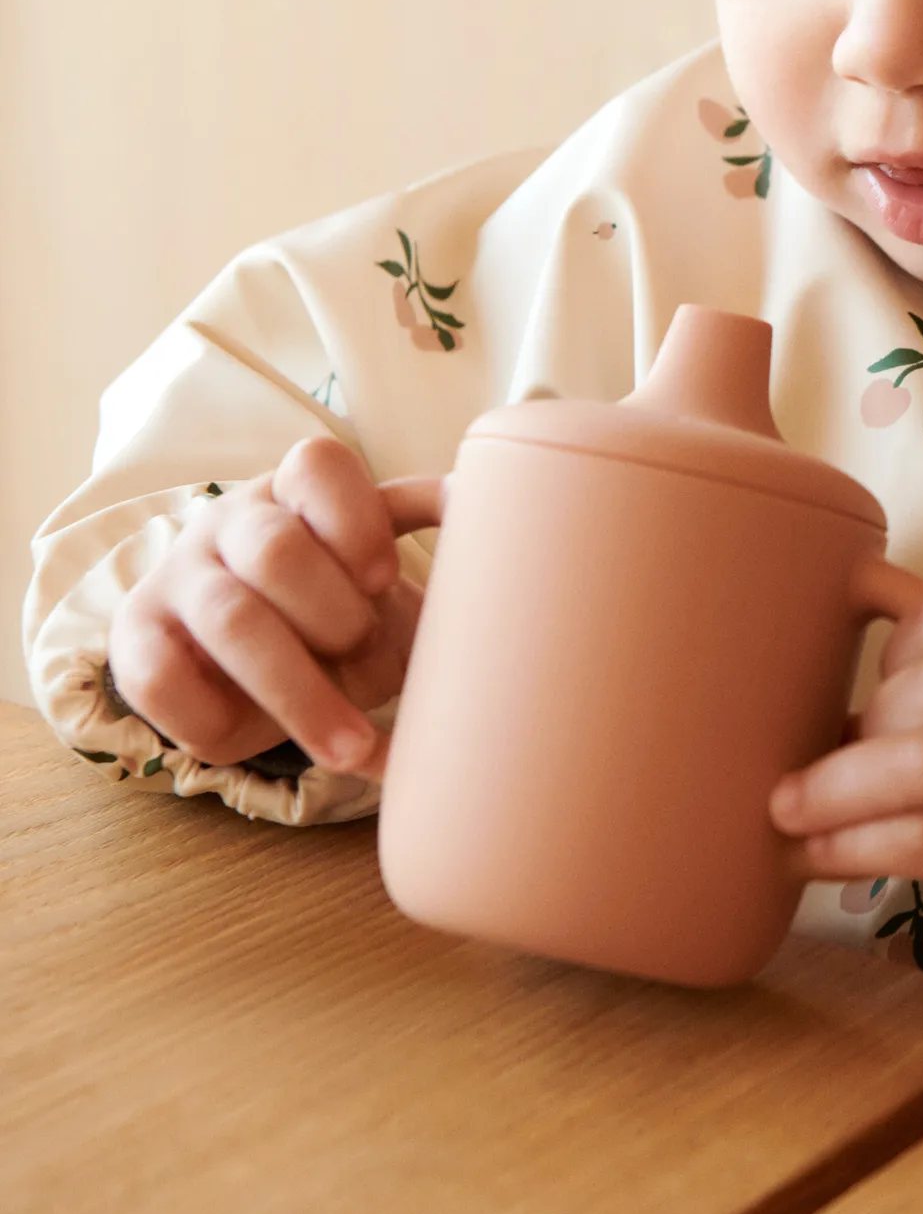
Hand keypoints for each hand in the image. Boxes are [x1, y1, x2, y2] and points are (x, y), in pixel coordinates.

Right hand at [108, 439, 442, 776]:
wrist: (242, 662)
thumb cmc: (334, 618)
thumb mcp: (383, 596)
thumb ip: (432, 586)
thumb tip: (494, 594)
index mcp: (297, 490)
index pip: (318, 466)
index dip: (357, 522)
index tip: (386, 578)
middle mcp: (230, 523)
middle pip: (276, 551)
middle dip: (336, 618)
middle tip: (367, 656)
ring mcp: (178, 577)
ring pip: (231, 621)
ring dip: (301, 693)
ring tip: (355, 747)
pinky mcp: (137, 639)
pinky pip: (163, 680)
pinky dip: (219, 721)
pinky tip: (254, 736)